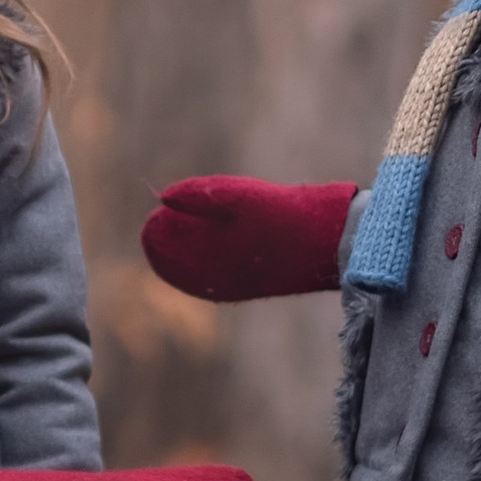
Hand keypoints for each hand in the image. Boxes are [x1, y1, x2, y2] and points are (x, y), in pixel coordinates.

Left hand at [141, 177, 357, 302]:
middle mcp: (219, 281)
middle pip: (178, 266)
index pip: (164, 253)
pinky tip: (207, 249)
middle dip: (167, 245)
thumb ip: (196, 196)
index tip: (153, 216)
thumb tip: (162, 197)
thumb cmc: (279, 216)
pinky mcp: (254, 284)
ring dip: (186, 253)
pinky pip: (217, 278)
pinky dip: (205, 264)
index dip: (156, 233)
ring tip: (178, 231)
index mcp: (207, 263)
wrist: (327, 241)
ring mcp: (237, 285)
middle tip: (157, 223)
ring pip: (198, 272)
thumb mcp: (234, 195)